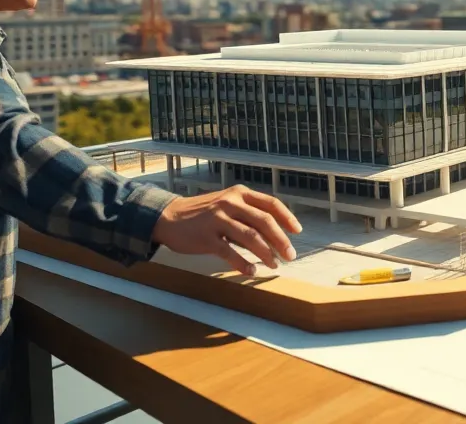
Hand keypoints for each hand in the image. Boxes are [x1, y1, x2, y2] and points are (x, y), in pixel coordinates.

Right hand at [152, 184, 301, 275]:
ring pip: (250, 237)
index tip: (297, 231)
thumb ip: (248, 212)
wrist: (168, 217)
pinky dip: (243, 264)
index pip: (271, 204)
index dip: (287, 218)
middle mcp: (230, 203)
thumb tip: (275, 232)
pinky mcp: (206, 237)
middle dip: (281, 240)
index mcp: (239, 193)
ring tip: (274, 265)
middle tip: (290, 255)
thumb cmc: (203, 212)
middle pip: (264, 221)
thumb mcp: (227, 203)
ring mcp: (217, 220)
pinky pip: (229, 252)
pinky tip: (252, 271)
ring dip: (266, 253)